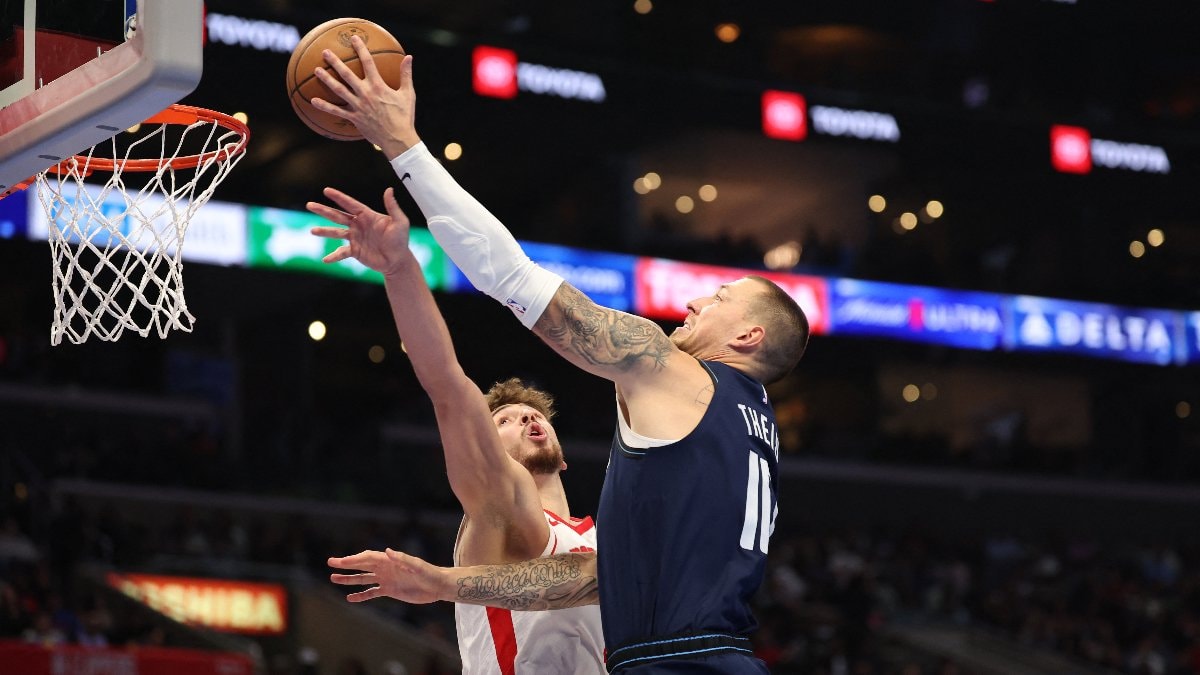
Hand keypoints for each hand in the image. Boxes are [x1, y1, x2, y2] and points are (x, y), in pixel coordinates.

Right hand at [307, 187, 413, 276]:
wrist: (398, 261)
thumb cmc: (400, 240)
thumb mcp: (400, 222)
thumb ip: (393, 207)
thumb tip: (389, 189)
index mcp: (367, 216)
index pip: (350, 204)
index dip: (338, 197)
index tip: (326, 190)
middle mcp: (358, 225)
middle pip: (338, 216)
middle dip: (323, 210)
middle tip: (309, 205)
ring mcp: (355, 238)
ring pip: (336, 233)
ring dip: (324, 231)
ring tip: (312, 231)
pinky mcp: (355, 251)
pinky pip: (341, 253)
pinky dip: (333, 256)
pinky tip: (326, 260)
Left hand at [311, 34, 418, 156]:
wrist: (398, 139)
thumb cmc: (404, 116)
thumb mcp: (408, 94)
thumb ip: (406, 74)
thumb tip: (409, 57)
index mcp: (378, 86)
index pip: (368, 62)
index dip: (360, 49)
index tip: (353, 39)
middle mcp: (365, 94)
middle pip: (347, 74)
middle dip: (335, 62)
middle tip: (325, 52)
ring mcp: (358, 106)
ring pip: (339, 90)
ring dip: (327, 79)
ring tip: (316, 70)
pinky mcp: (354, 118)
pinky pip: (337, 111)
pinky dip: (325, 106)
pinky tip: (313, 101)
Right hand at [328, 548, 445, 604]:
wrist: (437, 586)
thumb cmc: (429, 573)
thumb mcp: (417, 565)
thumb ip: (403, 558)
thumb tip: (388, 551)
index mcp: (390, 560)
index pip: (368, 557)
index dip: (354, 559)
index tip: (341, 562)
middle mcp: (385, 568)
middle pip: (362, 565)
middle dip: (346, 564)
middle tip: (330, 563)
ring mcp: (386, 579)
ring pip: (363, 578)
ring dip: (349, 579)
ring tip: (333, 579)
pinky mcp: (389, 590)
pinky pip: (371, 592)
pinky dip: (361, 595)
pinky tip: (350, 597)